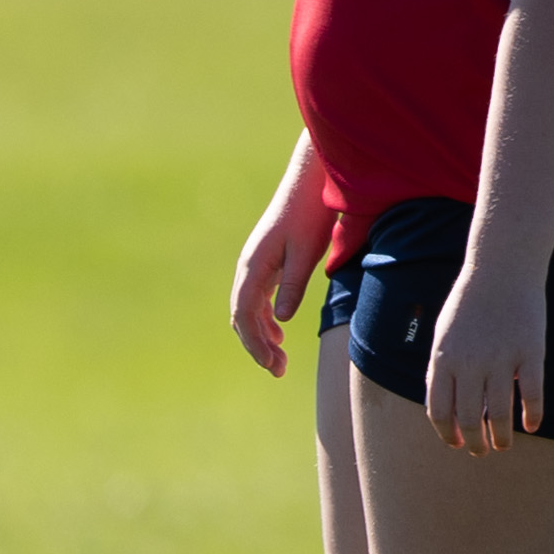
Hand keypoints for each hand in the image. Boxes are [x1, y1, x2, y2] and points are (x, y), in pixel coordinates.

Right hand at [227, 198, 317, 376]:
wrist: (310, 183)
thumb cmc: (311, 215)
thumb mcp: (306, 252)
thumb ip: (293, 286)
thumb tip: (280, 322)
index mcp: (253, 267)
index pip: (245, 315)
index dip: (255, 343)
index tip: (271, 365)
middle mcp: (248, 267)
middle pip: (242, 317)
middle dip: (256, 345)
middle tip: (277, 370)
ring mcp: (255, 265)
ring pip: (248, 309)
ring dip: (260, 335)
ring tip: (278, 359)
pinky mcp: (266, 262)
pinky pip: (257, 298)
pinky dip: (264, 319)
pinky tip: (278, 334)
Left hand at [420, 263, 548, 454]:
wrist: (502, 269)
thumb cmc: (470, 303)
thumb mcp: (444, 335)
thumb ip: (441, 369)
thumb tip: (445, 407)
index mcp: (443, 359)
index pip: (439, 411)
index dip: (447, 434)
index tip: (456, 444)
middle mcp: (469, 363)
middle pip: (469, 418)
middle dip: (474, 442)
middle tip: (481, 452)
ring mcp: (501, 358)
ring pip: (499, 413)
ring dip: (501, 437)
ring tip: (504, 446)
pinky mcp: (530, 353)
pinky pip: (532, 394)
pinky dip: (533, 415)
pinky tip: (533, 426)